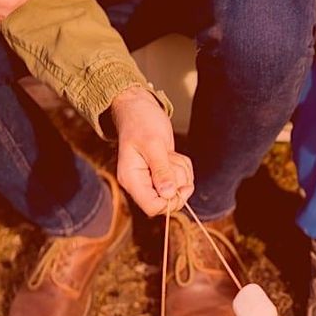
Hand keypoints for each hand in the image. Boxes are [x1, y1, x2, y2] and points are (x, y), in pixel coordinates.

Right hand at [111, 87, 193, 215]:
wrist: (138, 108)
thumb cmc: (141, 121)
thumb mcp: (153, 144)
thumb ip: (161, 170)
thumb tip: (168, 194)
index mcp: (131, 179)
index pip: (152, 207)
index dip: (171, 201)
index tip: (182, 185)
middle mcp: (140, 183)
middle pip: (168, 201)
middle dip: (179, 182)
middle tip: (173, 160)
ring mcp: (151, 178)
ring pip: (177, 190)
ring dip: (182, 172)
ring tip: (171, 154)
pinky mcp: (162, 173)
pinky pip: (181, 179)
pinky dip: (183, 167)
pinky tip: (173, 154)